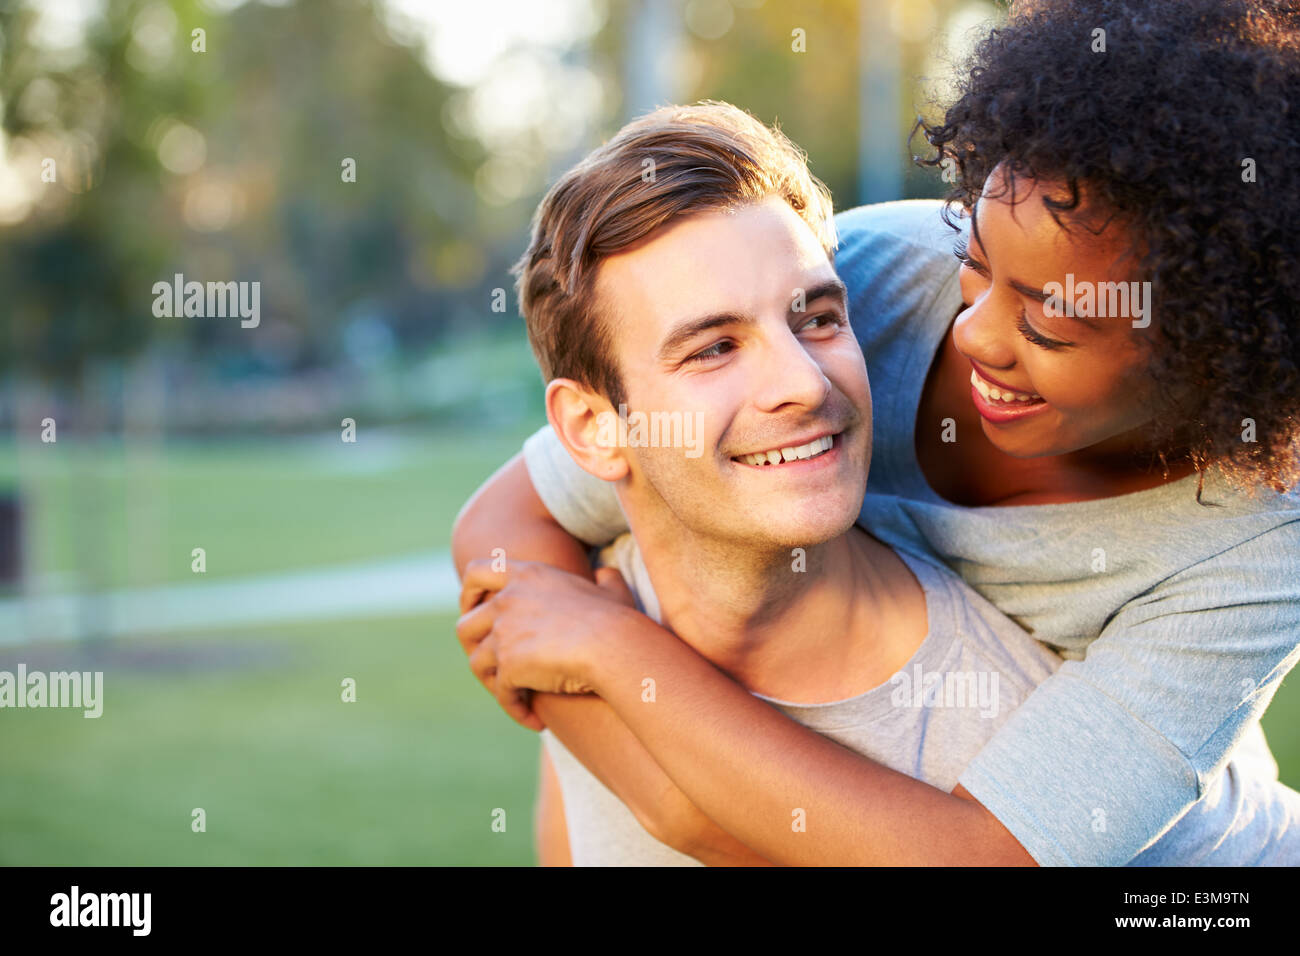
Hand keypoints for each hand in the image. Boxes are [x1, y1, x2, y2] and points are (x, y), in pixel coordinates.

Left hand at [456, 558, 638, 729]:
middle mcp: (507, 600)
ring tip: (516, 697)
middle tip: (492, 667)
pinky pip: (502, 694)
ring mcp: (503, 633)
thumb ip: (604, 578)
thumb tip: (605, 574)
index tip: (472, 609)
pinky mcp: (508, 665)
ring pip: (477, 663)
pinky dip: (515, 709)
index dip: (468, 592)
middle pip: (466, 625)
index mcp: (527, 576)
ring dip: (493, 683)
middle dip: (472, 649)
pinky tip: (535, 721)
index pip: (476, 572)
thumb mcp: (612, 591)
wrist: (613, 646)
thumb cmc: (618, 620)